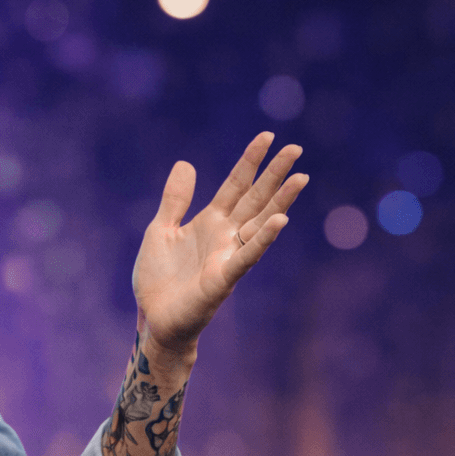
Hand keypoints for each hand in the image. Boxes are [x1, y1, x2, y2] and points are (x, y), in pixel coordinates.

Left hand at [132, 132, 306, 364]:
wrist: (154, 319)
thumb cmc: (159, 280)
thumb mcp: (160, 230)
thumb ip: (175, 200)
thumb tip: (186, 163)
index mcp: (209, 222)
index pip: (235, 185)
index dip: (250, 161)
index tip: (268, 136)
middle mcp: (225, 236)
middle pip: (255, 199)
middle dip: (274, 175)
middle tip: (296, 148)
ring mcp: (228, 256)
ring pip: (259, 224)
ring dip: (280, 202)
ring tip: (300, 178)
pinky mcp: (224, 279)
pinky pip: (247, 256)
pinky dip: (263, 239)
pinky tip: (280, 221)